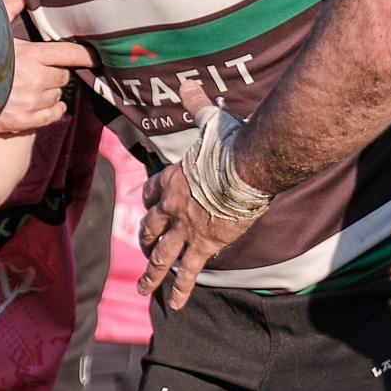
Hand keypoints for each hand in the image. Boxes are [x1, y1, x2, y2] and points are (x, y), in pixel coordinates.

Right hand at [0, 0, 93, 135]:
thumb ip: (8, 10)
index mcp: (31, 55)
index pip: (69, 53)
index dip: (85, 55)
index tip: (95, 55)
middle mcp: (36, 80)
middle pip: (64, 76)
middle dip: (57, 71)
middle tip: (42, 68)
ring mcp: (31, 103)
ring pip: (58, 95)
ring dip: (51, 90)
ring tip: (33, 85)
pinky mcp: (25, 122)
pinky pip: (53, 115)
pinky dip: (53, 109)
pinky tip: (43, 103)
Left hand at [137, 81, 254, 309]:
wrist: (247, 166)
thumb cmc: (231, 142)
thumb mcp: (209, 121)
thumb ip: (196, 107)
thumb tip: (188, 85)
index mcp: (173, 178)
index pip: (152, 191)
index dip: (148, 200)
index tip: (147, 207)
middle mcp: (173, 207)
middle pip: (151, 228)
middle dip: (146, 241)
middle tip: (144, 252)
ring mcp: (186, 228)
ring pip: (162, 257)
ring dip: (152, 275)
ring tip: (145, 290)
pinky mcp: (205, 245)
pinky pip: (188, 272)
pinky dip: (180, 290)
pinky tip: (174, 306)